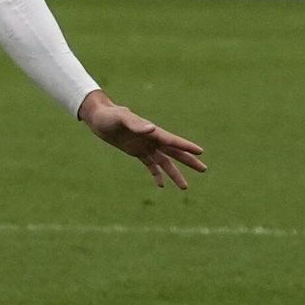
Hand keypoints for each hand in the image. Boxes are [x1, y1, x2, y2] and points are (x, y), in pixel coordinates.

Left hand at [78, 92, 206, 189]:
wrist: (100, 118)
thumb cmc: (110, 116)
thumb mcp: (122, 119)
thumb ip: (136, 124)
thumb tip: (152, 129)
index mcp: (152, 132)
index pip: (172, 141)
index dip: (186, 146)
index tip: (200, 152)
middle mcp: (152, 139)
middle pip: (175, 152)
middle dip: (189, 161)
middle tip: (204, 169)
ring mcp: (146, 146)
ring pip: (165, 163)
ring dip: (175, 174)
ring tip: (185, 187)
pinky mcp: (137, 152)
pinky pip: (150, 165)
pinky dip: (156, 175)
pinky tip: (161, 185)